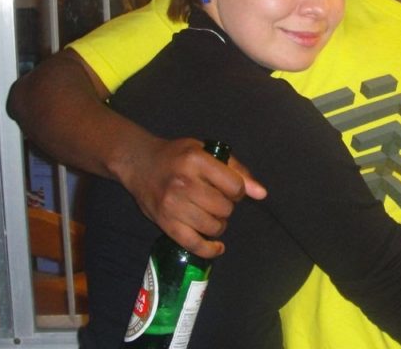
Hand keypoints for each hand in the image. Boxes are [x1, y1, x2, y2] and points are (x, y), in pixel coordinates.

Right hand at [117, 137, 265, 258]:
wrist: (138, 163)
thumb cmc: (176, 155)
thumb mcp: (206, 151)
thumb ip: (236, 170)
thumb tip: (261, 194)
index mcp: (196, 160)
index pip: (235, 186)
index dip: (239, 191)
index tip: (231, 190)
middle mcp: (184, 183)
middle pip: (224, 208)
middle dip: (227, 207)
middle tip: (217, 202)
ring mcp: (173, 205)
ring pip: (212, 226)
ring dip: (219, 225)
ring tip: (212, 216)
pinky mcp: (165, 223)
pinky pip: (194, 244)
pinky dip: (209, 249)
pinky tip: (217, 247)